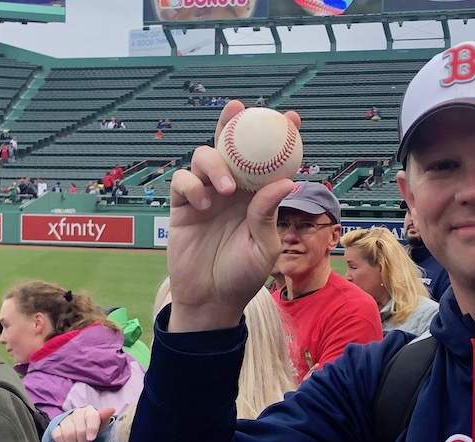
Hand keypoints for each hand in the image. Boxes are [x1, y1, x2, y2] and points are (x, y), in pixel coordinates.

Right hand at [52, 406, 115, 441]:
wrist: (76, 427)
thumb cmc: (91, 428)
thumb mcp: (100, 425)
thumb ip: (104, 419)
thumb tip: (112, 409)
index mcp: (90, 411)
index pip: (91, 417)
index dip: (92, 428)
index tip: (91, 439)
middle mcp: (77, 413)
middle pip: (79, 429)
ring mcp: (65, 419)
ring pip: (68, 434)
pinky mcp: (56, 426)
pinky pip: (58, 436)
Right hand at [166, 99, 300, 331]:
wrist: (211, 299)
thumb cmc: (243, 276)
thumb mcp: (264, 247)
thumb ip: (268, 214)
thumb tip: (285, 181)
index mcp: (256, 196)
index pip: (268, 160)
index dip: (279, 137)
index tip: (292, 118)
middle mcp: (231, 190)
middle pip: (230, 146)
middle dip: (233, 122)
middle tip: (240, 109)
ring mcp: (205, 194)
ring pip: (203, 157)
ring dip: (214, 163)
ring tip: (226, 189)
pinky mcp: (182, 205)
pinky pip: (182, 180)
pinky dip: (192, 184)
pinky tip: (204, 201)